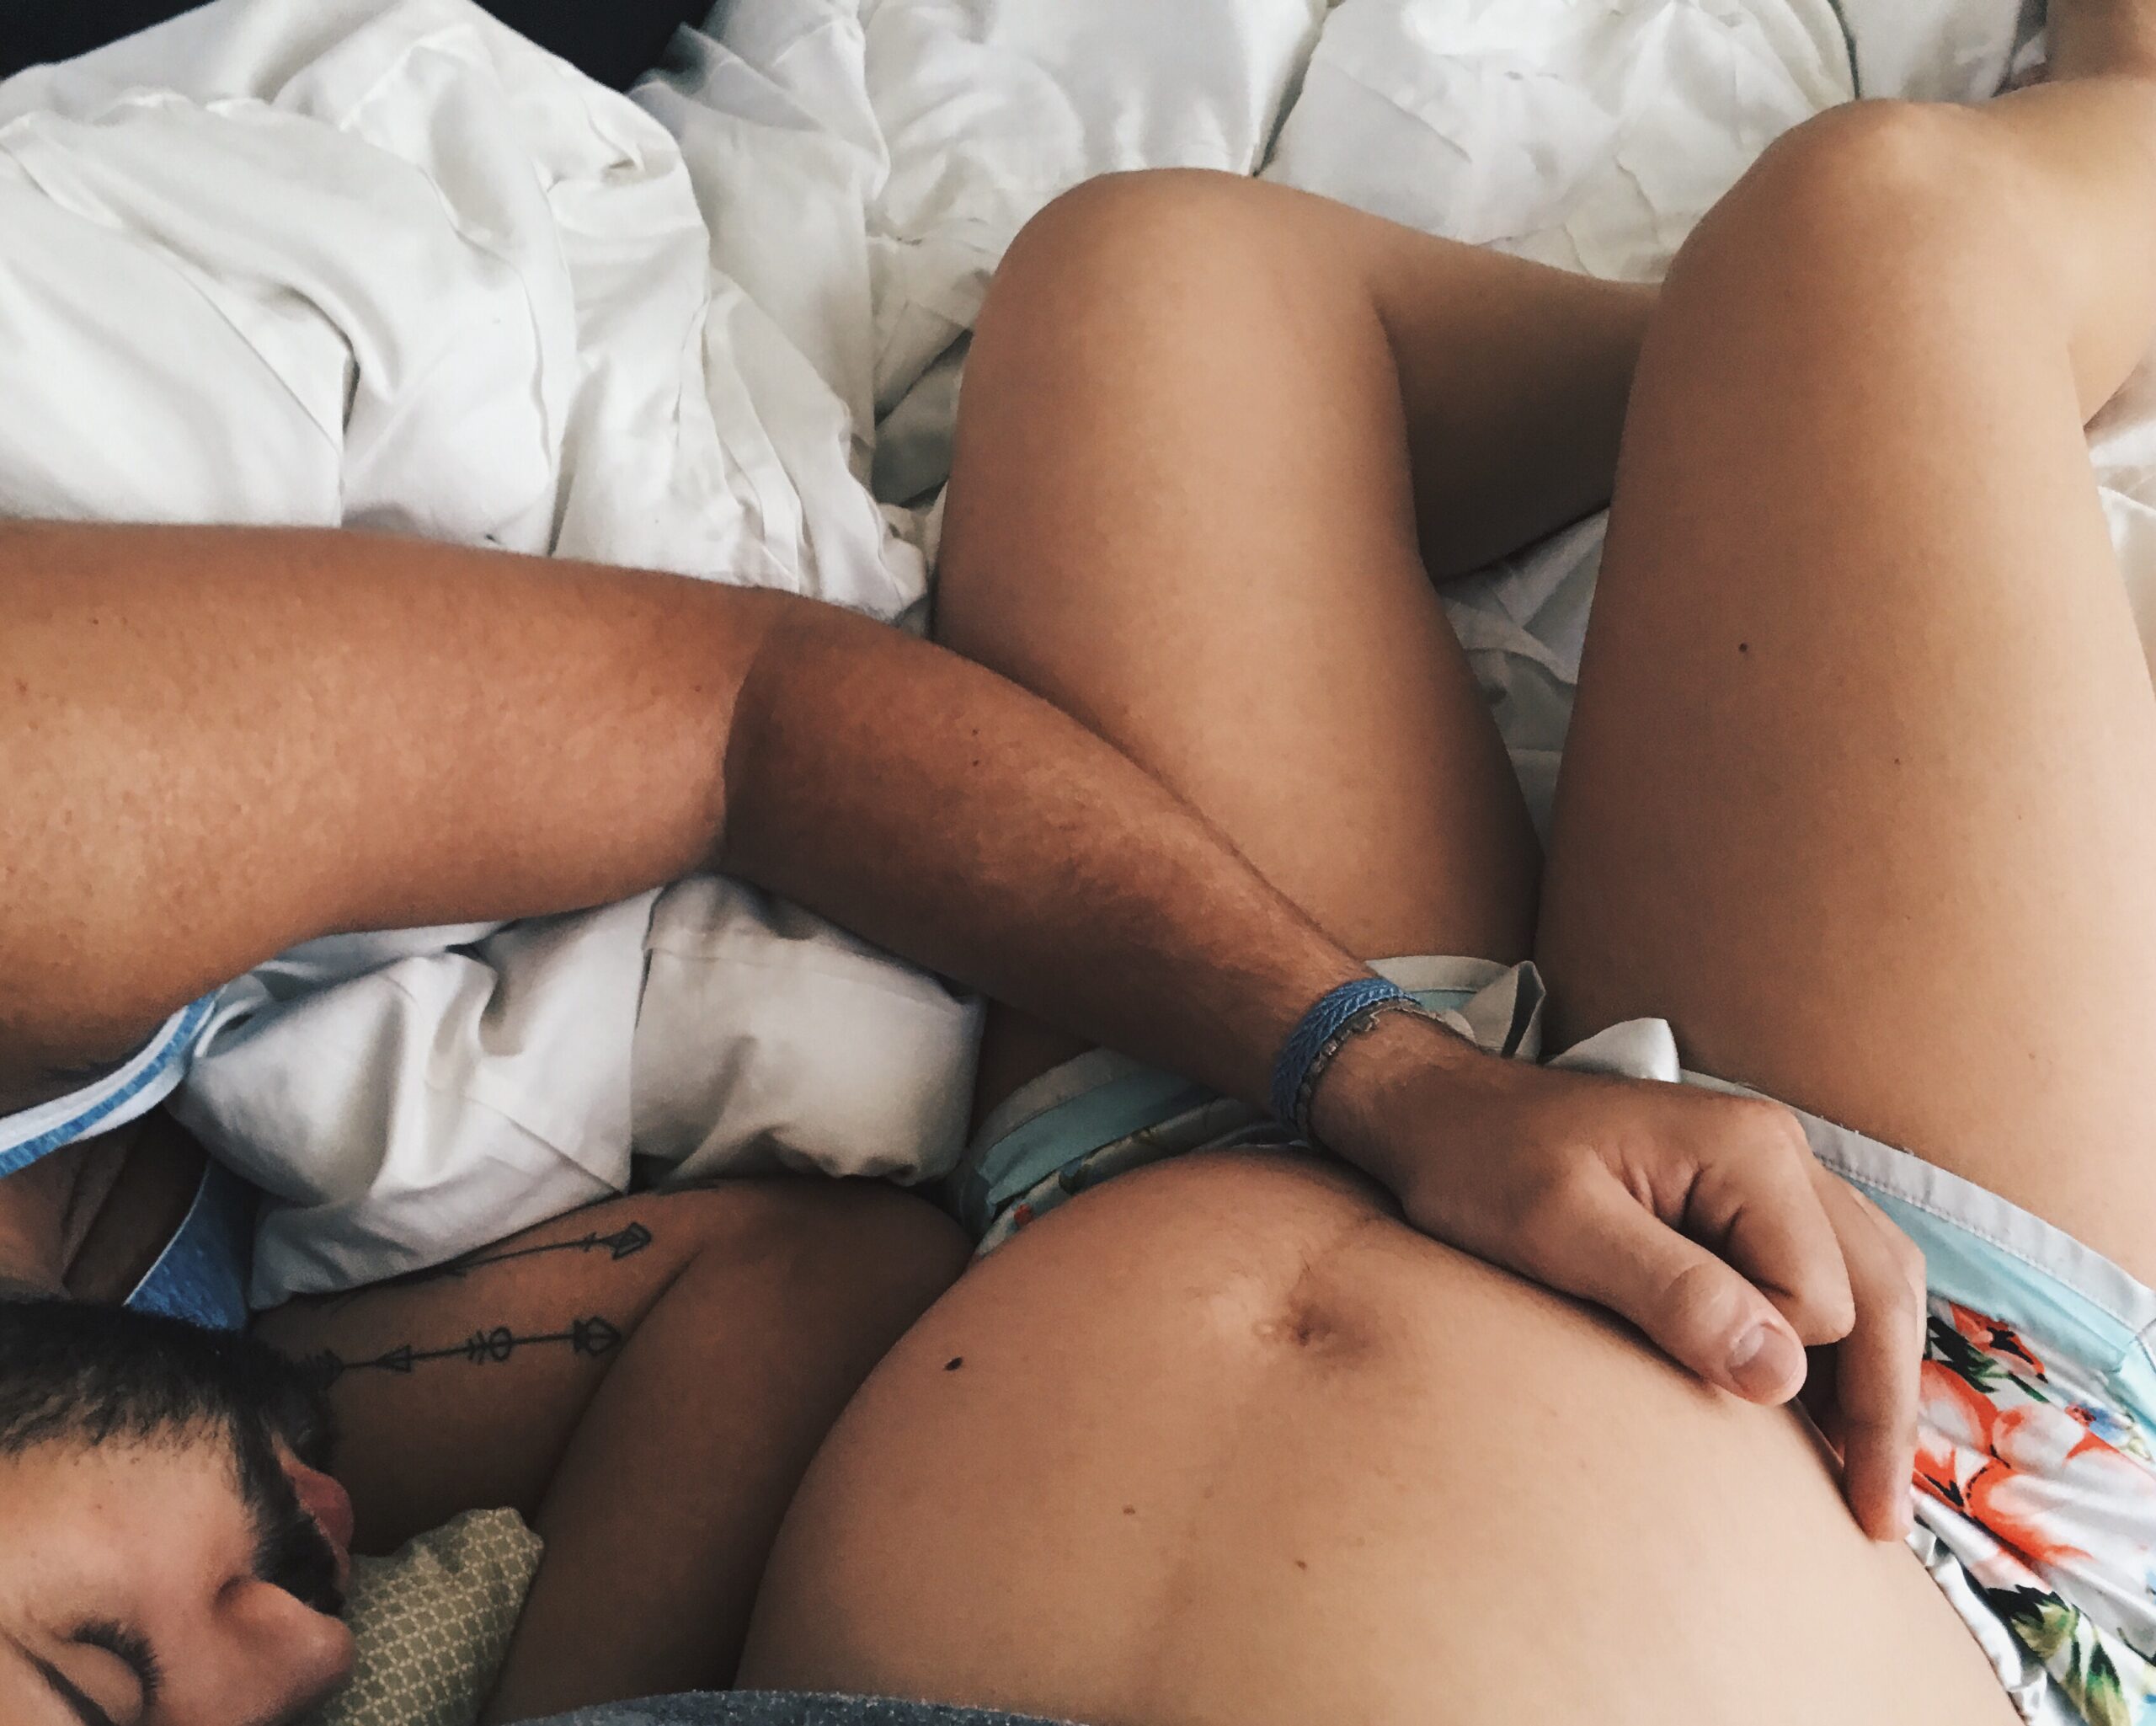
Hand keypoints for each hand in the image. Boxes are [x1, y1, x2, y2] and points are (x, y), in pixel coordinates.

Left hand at [1317, 1024, 1925, 1540]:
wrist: (1438, 1111)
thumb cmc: (1482, 1163)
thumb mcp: (1558, 1230)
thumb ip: (1671, 1292)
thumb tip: (1780, 1375)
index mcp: (1748, 1152)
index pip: (1821, 1298)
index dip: (1777, 1363)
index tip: (1711, 1390)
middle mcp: (1779, 1152)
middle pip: (1882, 1291)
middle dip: (1885, 1409)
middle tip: (1876, 1522)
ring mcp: (1767, 1171)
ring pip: (1874, 1283)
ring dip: (1877, 1381)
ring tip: (1866, 1486)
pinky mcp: (1742, 1197)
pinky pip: (1828, 1272)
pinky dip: (1841, 1346)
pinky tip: (1822, 1412)